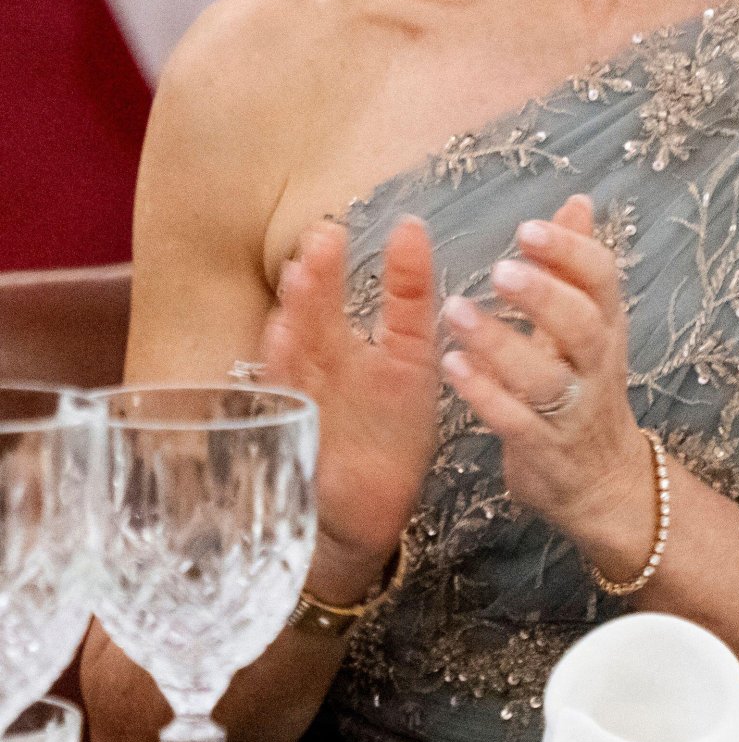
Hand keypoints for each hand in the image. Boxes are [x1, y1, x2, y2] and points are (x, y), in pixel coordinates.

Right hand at [262, 217, 438, 601]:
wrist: (362, 514)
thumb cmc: (391, 440)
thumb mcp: (417, 379)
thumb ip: (427, 331)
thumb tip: (456, 277)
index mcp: (385, 350)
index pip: (396, 305)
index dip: (405, 271)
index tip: (411, 227)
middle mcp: (340, 362)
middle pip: (329, 311)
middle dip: (325, 273)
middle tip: (327, 235)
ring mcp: (314, 392)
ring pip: (302, 344)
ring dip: (299, 309)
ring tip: (300, 273)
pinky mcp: (298, 428)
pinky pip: (287, 394)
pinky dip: (281, 364)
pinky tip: (279, 335)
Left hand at [440, 196, 655, 578]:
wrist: (604, 483)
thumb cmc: (584, 389)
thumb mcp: (588, 325)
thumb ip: (575, 266)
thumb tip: (578, 201)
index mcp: (606, 325)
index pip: (603, 280)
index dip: (570, 252)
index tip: (528, 228)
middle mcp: (595, 365)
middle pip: (583, 325)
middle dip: (544, 295)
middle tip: (499, 269)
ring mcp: (571, 411)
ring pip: (545, 377)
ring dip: (502, 344)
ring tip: (456, 312)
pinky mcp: (543, 449)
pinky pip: (516, 421)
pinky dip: (485, 394)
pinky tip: (453, 367)